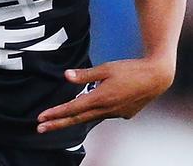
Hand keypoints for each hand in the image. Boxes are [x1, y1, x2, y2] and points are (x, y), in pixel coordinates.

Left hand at [36, 58, 173, 133]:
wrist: (157, 78)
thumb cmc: (131, 69)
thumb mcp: (106, 68)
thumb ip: (85, 74)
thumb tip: (66, 76)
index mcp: (101, 98)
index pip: (73, 108)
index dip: (55, 113)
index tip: (41, 118)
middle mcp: (107, 109)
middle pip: (77, 119)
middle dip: (57, 123)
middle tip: (40, 129)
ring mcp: (115, 113)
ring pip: (90, 117)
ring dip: (73, 118)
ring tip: (56, 118)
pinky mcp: (123, 114)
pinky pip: (103, 114)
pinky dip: (92, 112)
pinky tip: (89, 107)